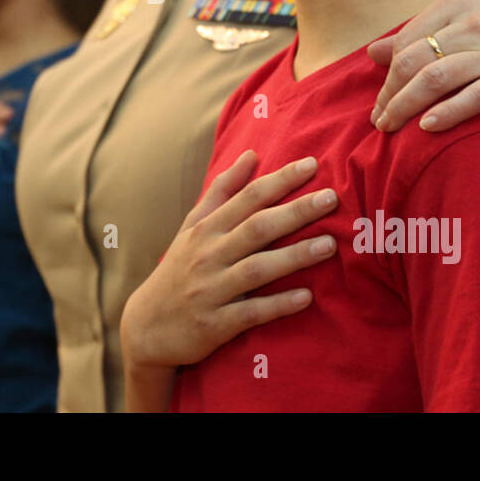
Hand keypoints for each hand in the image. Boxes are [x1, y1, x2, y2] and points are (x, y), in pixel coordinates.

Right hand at [121, 150, 337, 371]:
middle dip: (295, 211)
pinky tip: (306, 297)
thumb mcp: (192, 226)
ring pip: (257, 269)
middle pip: (257, 228)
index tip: (312, 165)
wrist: (148, 326)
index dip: (280, 180)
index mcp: (206, 229)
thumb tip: (250, 154)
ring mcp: (211, 290)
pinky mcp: (215, 325)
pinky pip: (251, 313)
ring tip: (329, 245)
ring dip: (294, 256)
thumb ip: (222, 190)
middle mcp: (208, 255)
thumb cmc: (180, 269)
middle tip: (331, 198)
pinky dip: (278, 304)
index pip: (247, 198)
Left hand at [367, 0, 479, 132]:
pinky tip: (427, 128)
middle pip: (413, 61)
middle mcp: (475, 19)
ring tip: (390, 128)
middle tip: (378, 122)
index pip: (407, 41)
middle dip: (389, 95)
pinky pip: (474, 96)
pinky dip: (447, 113)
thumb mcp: (472, 18)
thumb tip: (372, 52)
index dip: (387, 75)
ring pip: (435, 79)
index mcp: (459, 0)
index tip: (378, 101)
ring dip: (405, 106)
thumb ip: (424, 32)